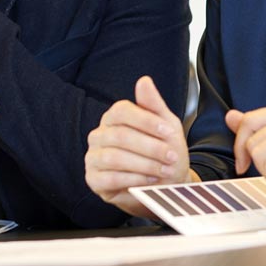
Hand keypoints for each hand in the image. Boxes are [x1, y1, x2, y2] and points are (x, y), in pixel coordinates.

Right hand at [85, 76, 195, 217]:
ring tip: (164, 170)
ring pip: (114, 157)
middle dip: (150, 147)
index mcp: (113, 118)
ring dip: (145, 165)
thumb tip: (144, 80)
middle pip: (120, 136)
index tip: (169, 132)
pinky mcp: (93, 180)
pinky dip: (133, 179)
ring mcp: (93, 158)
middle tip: (171, 156)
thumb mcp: (165, 125)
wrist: (164, 184)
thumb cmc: (163, 151)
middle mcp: (99, 135)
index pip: (121, 111)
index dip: (146, 121)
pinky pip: (110, 178)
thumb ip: (153, 104)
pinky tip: (148, 180)